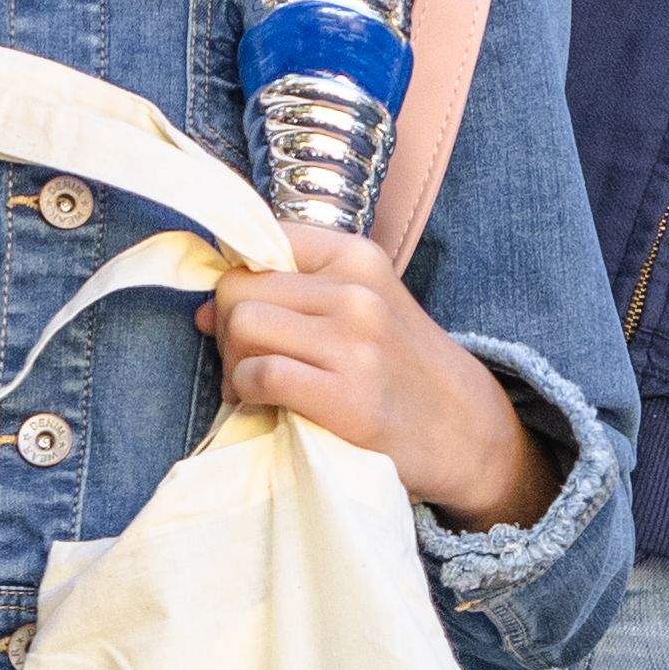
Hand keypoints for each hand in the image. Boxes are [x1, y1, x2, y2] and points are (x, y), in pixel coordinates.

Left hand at [199, 227, 557, 526]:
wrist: (464, 430)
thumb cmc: (399, 368)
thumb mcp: (363, 306)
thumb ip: (292, 293)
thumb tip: (204, 309)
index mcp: (358, 257)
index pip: (261, 239)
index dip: (235, 278)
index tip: (243, 311)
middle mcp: (358, 291)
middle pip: (238, 287)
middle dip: (227, 328)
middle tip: (247, 359)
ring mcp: (355, 343)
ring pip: (242, 325)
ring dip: (232, 361)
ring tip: (253, 384)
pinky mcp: (346, 396)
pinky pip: (260, 374)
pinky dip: (245, 392)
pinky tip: (265, 405)